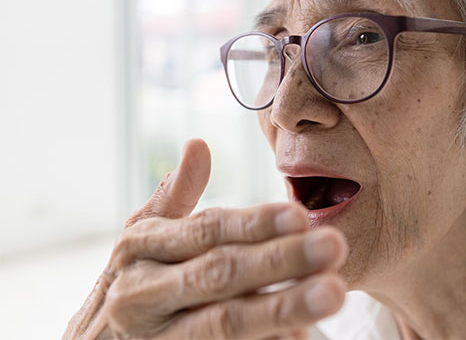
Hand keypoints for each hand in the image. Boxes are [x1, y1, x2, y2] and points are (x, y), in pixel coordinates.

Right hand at [64, 139, 347, 338]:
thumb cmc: (132, 282)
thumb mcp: (143, 238)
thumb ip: (174, 197)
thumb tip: (199, 144)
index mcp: (140, 250)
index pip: (205, 231)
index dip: (253, 223)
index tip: (299, 214)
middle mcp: (143, 294)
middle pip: (220, 275)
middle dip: (279, 260)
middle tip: (333, 247)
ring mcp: (157, 339)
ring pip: (226, 323)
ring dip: (282, 308)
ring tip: (332, 292)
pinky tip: (303, 335)